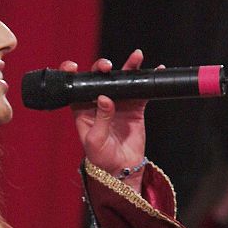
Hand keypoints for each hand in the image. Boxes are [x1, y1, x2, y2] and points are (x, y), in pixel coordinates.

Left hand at [64, 49, 154, 191]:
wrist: (121, 169)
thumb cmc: (101, 157)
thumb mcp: (95, 140)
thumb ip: (100, 118)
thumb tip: (104, 98)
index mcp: (82, 109)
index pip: (75, 87)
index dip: (72, 74)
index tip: (72, 66)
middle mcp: (99, 102)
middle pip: (99, 78)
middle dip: (101, 68)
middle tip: (107, 67)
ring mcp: (117, 103)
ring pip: (121, 80)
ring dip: (128, 67)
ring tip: (136, 57)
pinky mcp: (134, 107)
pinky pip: (141, 90)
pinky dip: (148, 80)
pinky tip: (156, 70)